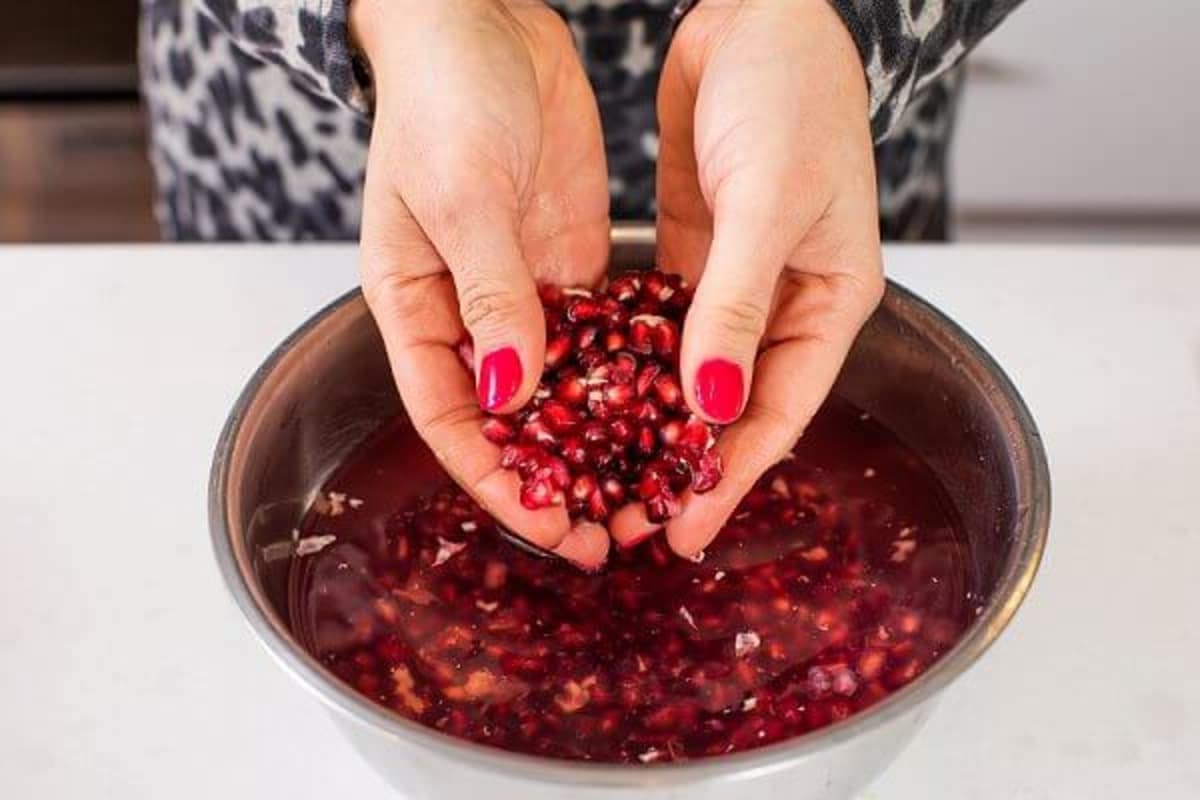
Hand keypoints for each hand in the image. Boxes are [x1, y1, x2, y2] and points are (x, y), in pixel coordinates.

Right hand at [354, 0, 610, 568]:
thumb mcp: (460, 195)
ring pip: (561, 387)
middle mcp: (467, 311)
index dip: (497, 481)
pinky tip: (667, 411)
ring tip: (647, 490)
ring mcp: (521, 288)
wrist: (479, 17)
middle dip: (556, 480)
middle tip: (610, 534)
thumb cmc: (442, 97)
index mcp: (415, 305)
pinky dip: (626, 375)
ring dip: (599, 441)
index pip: (451, 419)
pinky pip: (599, 333)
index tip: (551, 528)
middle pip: (511, 420)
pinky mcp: (566, 261)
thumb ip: (489, 295)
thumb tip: (513, 397)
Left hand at [616, 0, 883, 555]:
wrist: (759, 11)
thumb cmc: (790, 97)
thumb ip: (735, 308)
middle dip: (684, 467)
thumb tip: (711, 410)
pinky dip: (633, 363)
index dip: (731, 478)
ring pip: (694, 375)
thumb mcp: (767, 205)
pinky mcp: (695, 252)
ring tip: (606, 477)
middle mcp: (786, 302)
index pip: (779, 413)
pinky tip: (594, 398)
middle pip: (733, 407)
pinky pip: (663, 326)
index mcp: (831, 300)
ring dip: (653, 425)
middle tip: (631, 521)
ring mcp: (738, 279)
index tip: (683, 532)